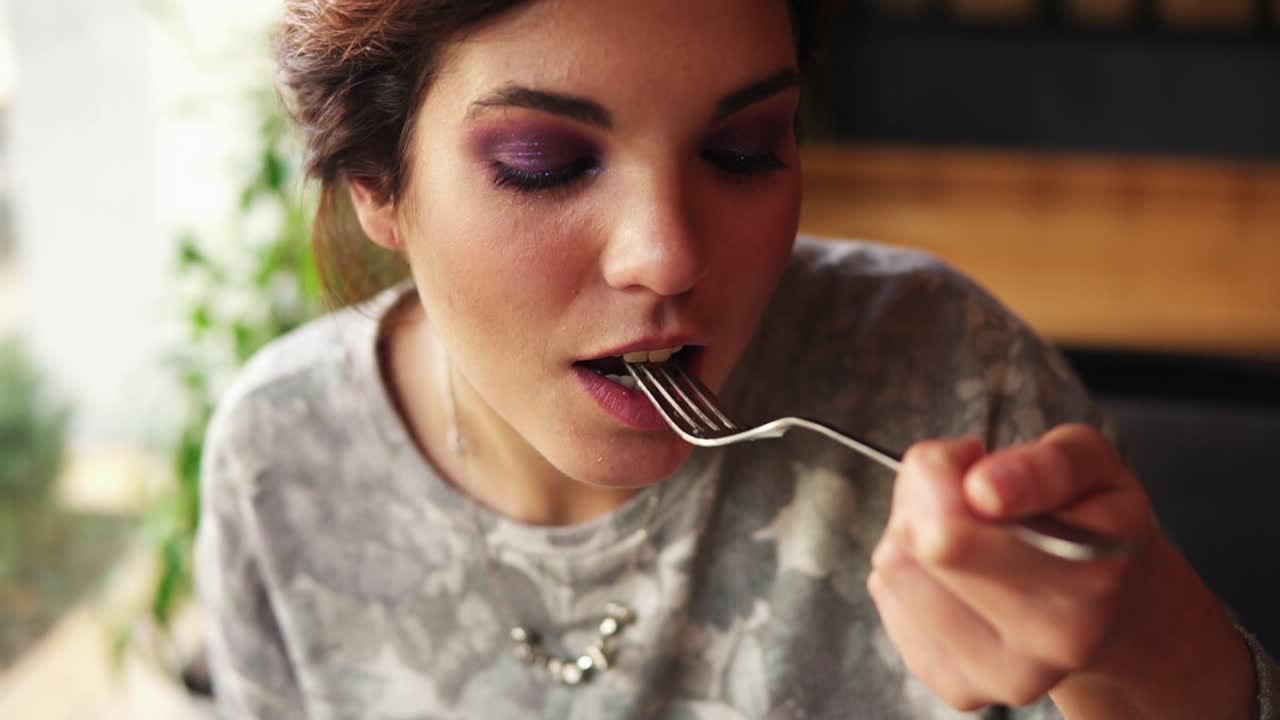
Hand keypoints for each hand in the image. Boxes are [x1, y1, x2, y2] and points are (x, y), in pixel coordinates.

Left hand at [867, 424, 1155, 710]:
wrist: (1104, 605)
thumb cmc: (1091, 522)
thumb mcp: (1093, 463)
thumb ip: (1048, 465)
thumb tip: (982, 487)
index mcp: (1089, 582)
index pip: (958, 536)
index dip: (946, 481)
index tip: (974, 474)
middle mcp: (1050, 643)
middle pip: (921, 544)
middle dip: (932, 492)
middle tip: (973, 485)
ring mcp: (999, 675)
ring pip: (896, 565)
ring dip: (916, 527)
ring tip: (969, 525)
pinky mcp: (954, 685)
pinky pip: (888, 595)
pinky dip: (910, 566)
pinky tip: (957, 568)